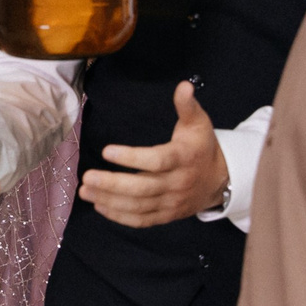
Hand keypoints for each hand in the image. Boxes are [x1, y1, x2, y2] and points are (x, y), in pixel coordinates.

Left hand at [84, 81, 228, 227]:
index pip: (156, 160)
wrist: (220, 181)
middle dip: (112, 185)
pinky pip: (142, 220)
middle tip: (87, 177)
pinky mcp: (167, 215)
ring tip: (85, 191)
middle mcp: (177, 183)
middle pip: (143, 188)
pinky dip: (120, 217)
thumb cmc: (201, 147)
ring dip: (110, 201)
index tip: (106, 151)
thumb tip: (184, 85)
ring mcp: (172, 202)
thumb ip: (187, 106)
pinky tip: (100, 206)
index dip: (131, 158)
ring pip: (139, 206)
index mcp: (183, 158)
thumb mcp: (199, 123)